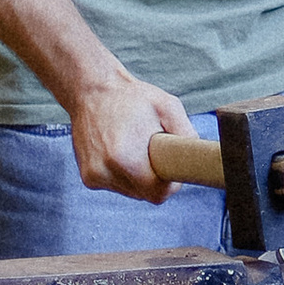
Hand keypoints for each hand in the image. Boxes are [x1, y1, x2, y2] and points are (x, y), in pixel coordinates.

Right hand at [69, 63, 193, 200]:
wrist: (90, 90)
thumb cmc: (131, 97)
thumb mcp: (168, 106)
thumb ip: (186, 133)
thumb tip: (195, 156)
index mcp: (125, 157)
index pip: (158, 194)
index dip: (170, 185)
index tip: (172, 168)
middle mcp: (105, 171)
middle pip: (145, 194)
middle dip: (155, 179)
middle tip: (155, 153)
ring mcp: (93, 176)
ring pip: (131, 191)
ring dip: (138, 177)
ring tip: (135, 148)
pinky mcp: (88, 177)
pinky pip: (117, 185)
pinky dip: (124, 174)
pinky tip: (122, 151)